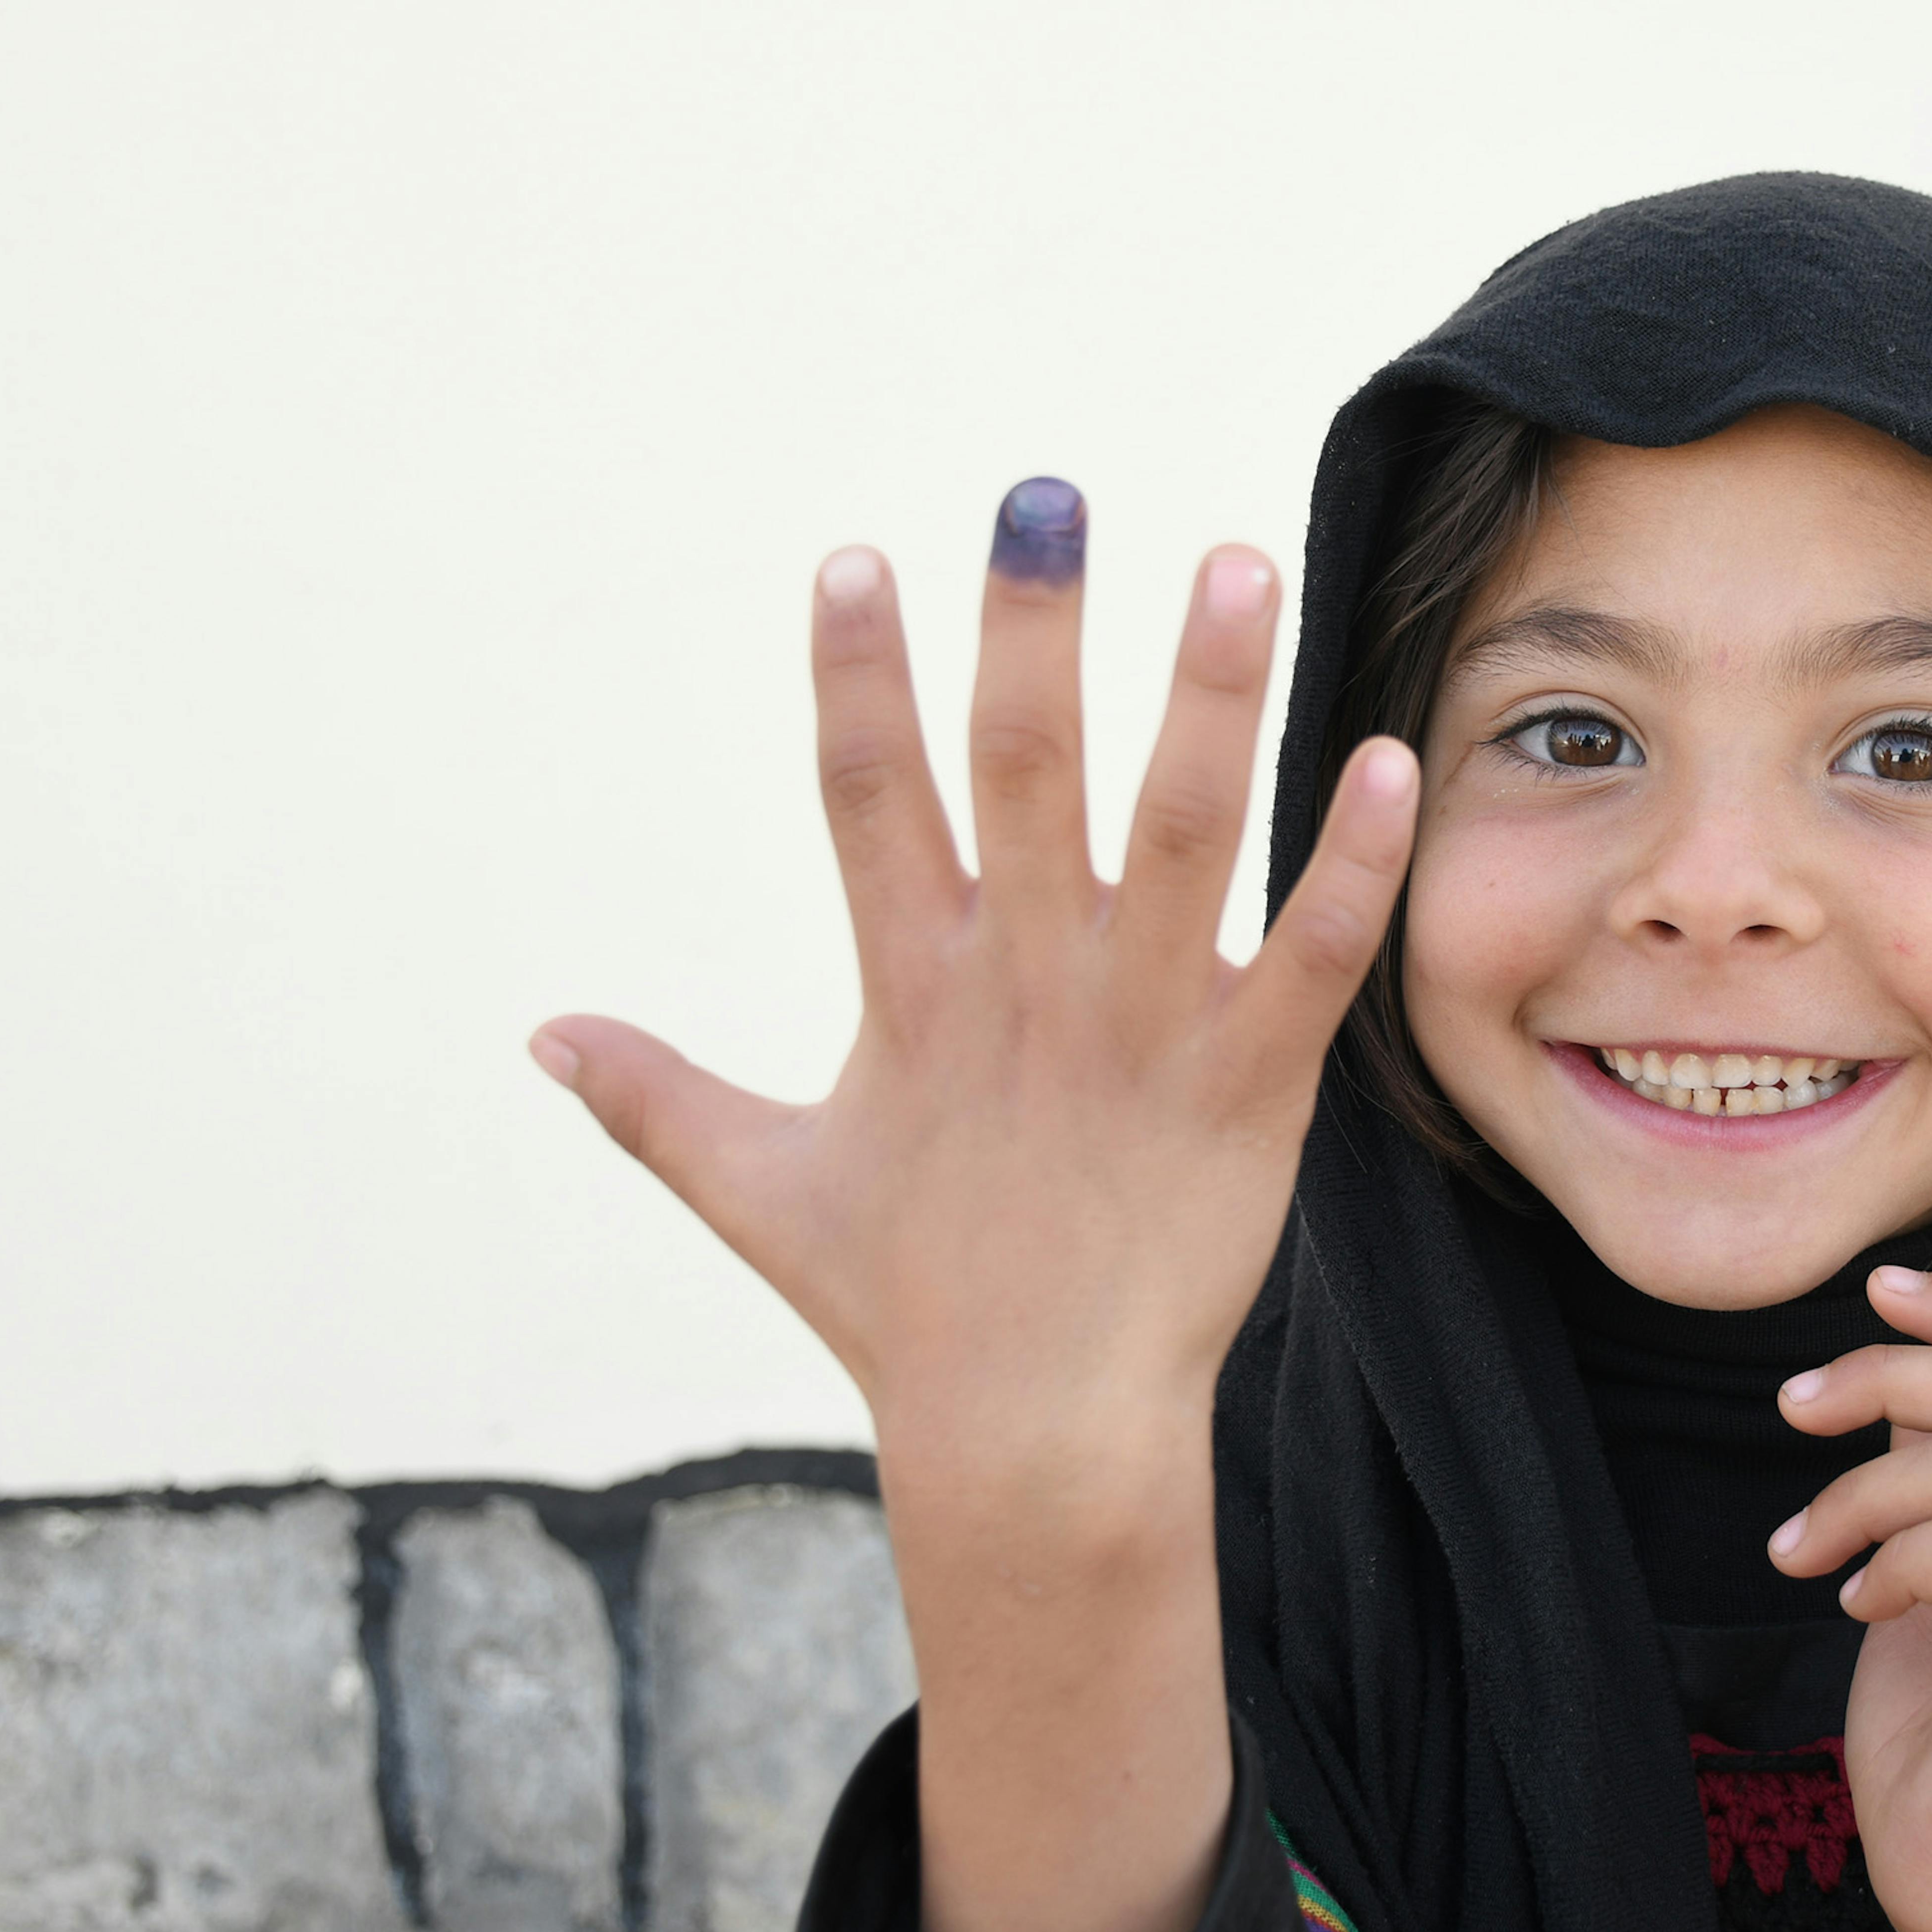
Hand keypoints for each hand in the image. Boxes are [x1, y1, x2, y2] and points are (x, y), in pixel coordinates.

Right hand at [530, 493, 1416, 1503]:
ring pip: (1184, 829)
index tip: (855, 557)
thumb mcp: (762, 1191)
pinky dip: (1354, 862)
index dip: (859, 675)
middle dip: (1033, 629)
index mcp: (911, 990)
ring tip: (1239, 564)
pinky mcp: (1245, 1087)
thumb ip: (656, 1101)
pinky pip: (1310, 956)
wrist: (1031, 1437)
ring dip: (1210, 694)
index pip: (868, 796)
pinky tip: (1388, 757)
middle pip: (1025, 771)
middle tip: (1050, 494)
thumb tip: (543, 1037)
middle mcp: (1023, 985)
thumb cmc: (904, 1308)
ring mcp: (1140, 1030)